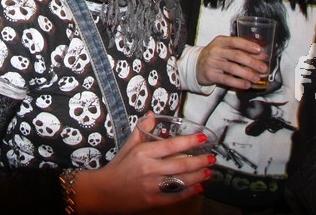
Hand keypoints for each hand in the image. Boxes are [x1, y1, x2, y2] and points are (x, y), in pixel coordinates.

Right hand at [72, 114, 213, 213]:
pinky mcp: (154, 201)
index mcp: (143, 153)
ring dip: (198, 176)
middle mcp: (149, 169)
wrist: (104, 192)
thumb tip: (153, 114)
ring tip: (209, 171)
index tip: (203, 138)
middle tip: (212, 158)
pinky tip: (199, 188)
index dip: (189, 141)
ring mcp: (152, 186)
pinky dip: (190, 192)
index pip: (171, 145)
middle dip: (199, 161)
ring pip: (182, 181)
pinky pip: (176, 196)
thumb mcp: (128, 146)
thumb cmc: (118, 167)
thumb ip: (142, 130)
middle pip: (180, 164)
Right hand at [195, 35, 268, 89]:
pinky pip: (226, 79)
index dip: (248, 45)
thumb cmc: (217, 56)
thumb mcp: (226, 49)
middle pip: (236, 55)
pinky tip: (246, 85)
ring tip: (257, 78)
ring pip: (232, 68)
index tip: (260, 50)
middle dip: (252, 62)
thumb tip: (263, 55)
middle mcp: (215, 50)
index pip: (235, 41)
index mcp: (220, 41)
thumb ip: (243, 50)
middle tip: (264, 68)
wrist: (197, 65)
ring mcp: (211, 62)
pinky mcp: (210, 75)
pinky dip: (238, 83)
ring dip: (247, 74)